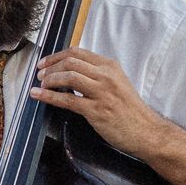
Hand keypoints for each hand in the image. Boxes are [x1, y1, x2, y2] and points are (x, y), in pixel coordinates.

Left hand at [31, 49, 174, 160]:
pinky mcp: (97, 110)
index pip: (77, 53)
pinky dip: (49, 96)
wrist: (146, 131)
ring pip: (68, 77)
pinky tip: (39, 95)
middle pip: (70, 62)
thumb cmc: (130, 110)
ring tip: (40, 85)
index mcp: (110, 66)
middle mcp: (106, 76)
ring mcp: (102, 93)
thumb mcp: (117, 83)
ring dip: (49, 80)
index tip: (45, 62)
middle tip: (40, 75)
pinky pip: (68, 100)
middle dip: (50, 67)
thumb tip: (71, 72)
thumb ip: (97, 75)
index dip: (57, 56)